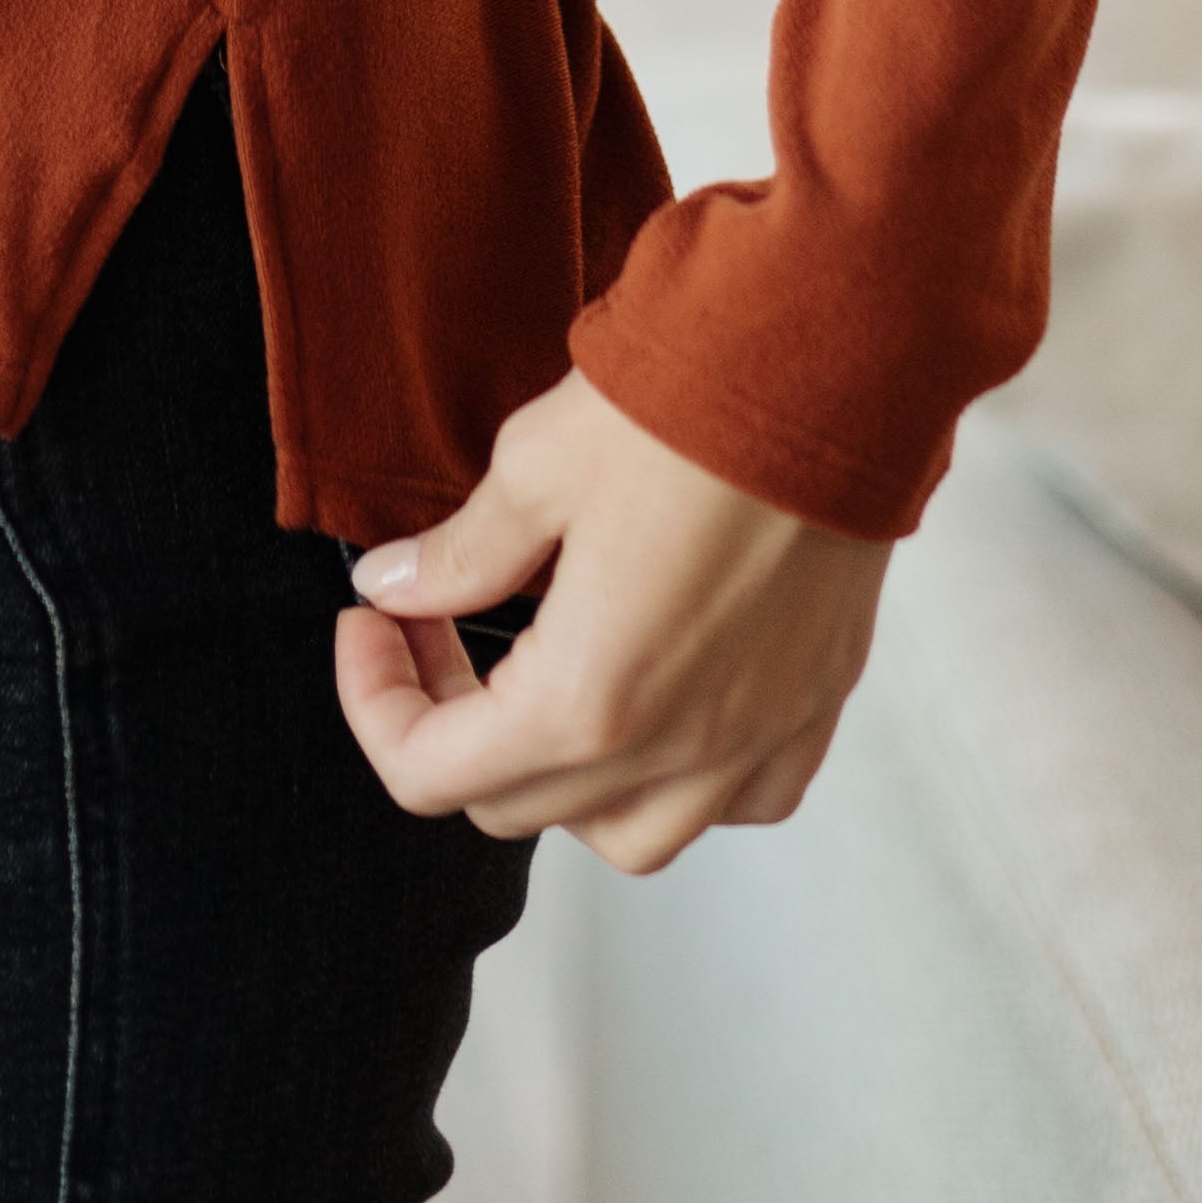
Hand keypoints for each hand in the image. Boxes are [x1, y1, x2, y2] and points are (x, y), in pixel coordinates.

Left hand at [334, 366, 887, 874]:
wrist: (832, 368)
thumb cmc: (685, 409)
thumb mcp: (535, 466)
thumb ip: (461, 553)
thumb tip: (396, 588)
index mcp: (587, 702)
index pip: (432, 774)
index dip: (374, 703)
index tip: (370, 627)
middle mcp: (676, 752)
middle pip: (518, 807)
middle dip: (452, 723)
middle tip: (435, 623)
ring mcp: (755, 739)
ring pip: (631, 834)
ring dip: (564, 779)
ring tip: (540, 678)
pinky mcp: (813, 708)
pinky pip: (737, 799)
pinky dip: (682, 778)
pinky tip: (657, 699)